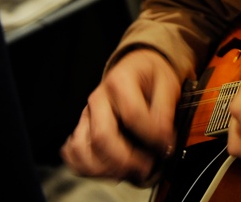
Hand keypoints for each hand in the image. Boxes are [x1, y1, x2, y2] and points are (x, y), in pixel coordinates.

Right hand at [60, 48, 179, 184]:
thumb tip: (162, 140)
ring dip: (106, 169)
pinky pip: (73, 154)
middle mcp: (98, 98)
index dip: (152, 136)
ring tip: (130, 172)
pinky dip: (88, 169)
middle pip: (102, 137)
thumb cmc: (152, 77)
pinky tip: (110, 170)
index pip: (132, 115)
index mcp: (120, 81)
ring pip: (82, 150)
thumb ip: (165, 110)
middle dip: (126, 160)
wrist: (138, 68)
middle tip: (147, 168)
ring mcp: (86, 115)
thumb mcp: (167, 83)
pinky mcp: (82, 129)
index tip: (166, 147)